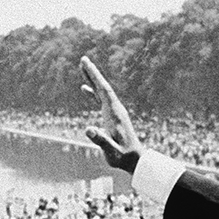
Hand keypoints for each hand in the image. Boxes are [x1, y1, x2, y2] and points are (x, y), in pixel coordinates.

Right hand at [80, 56, 142, 173]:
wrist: (134, 159)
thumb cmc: (122, 156)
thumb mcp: (111, 151)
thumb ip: (101, 140)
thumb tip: (88, 129)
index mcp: (114, 113)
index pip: (103, 90)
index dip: (95, 76)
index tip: (87, 63)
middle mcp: (115, 109)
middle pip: (103, 86)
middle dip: (93, 73)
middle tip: (83, 59)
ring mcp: (113, 112)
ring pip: (101, 91)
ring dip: (92, 79)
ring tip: (83, 67)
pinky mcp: (111, 116)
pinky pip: (100, 100)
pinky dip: (92, 92)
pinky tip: (84, 88)